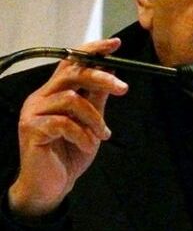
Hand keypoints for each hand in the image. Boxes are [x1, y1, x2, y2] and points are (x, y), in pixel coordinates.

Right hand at [8, 38, 128, 216]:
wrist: (51, 186)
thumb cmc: (70, 153)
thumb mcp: (91, 124)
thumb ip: (96, 100)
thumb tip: (111, 74)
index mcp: (55, 92)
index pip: (72, 63)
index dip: (92, 51)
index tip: (115, 45)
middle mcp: (42, 97)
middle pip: (72, 73)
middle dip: (101, 78)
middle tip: (123, 88)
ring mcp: (33, 112)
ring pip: (72, 99)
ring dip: (95, 118)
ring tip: (102, 136)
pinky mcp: (31, 129)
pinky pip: (63, 123)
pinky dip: (82, 134)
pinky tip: (88, 145)